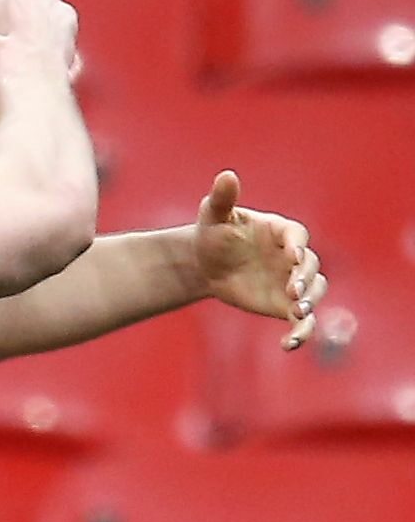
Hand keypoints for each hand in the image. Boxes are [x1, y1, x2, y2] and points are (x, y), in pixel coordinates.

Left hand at [194, 170, 322, 350]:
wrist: (204, 263)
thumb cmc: (212, 234)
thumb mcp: (213, 216)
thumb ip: (222, 198)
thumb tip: (226, 175)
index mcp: (281, 231)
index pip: (297, 236)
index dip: (296, 245)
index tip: (290, 255)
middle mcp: (293, 256)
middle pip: (311, 265)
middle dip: (306, 277)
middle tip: (293, 290)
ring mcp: (292, 282)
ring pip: (316, 292)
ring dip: (312, 302)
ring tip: (298, 314)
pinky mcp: (284, 305)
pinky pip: (301, 321)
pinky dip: (301, 333)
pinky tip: (288, 345)